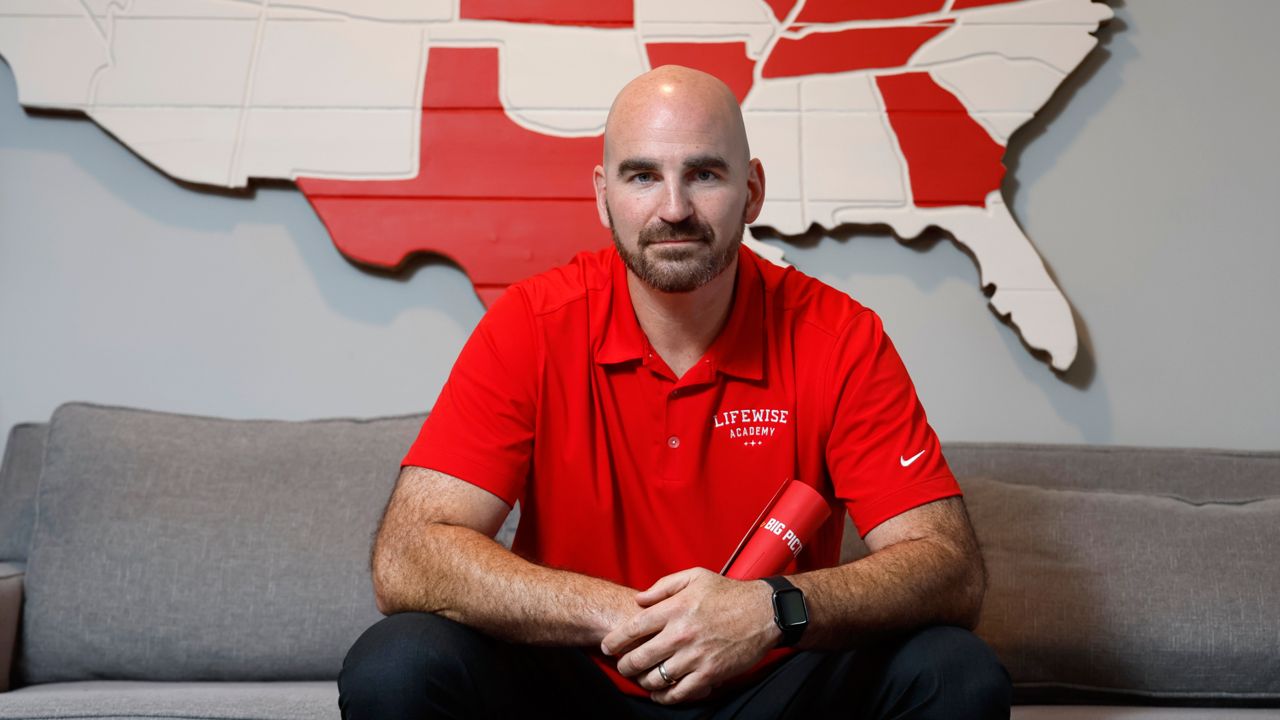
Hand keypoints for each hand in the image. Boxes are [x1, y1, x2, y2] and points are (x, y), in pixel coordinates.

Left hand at [599, 567, 779, 703]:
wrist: (764, 613)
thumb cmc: (728, 593)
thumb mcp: (695, 577)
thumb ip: (663, 586)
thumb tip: (639, 599)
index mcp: (675, 609)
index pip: (633, 629)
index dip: (615, 641)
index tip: (608, 646)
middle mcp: (681, 634)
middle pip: (639, 657)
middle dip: (625, 665)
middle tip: (622, 665)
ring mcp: (695, 656)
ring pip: (656, 678)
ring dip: (643, 681)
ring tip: (640, 678)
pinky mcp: (710, 674)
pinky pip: (679, 692)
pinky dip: (664, 696)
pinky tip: (660, 693)